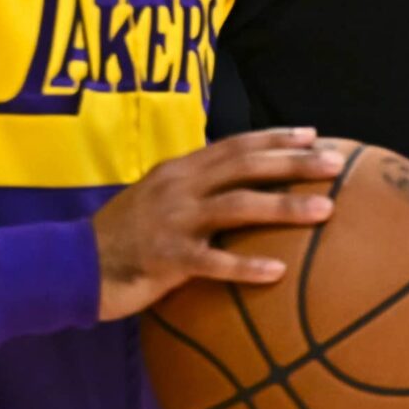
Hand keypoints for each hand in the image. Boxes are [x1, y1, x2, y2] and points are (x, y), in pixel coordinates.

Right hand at [92, 128, 341, 321]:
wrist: (72, 264)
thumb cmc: (122, 236)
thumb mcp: (156, 199)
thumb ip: (193, 190)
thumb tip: (237, 188)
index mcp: (179, 170)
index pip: (234, 145)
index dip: (274, 139)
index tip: (313, 135)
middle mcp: (178, 187)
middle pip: (245, 167)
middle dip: (293, 163)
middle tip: (336, 163)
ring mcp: (172, 221)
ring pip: (237, 207)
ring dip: (284, 207)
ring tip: (325, 210)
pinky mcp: (166, 259)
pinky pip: (212, 263)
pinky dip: (246, 267)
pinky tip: (278, 273)